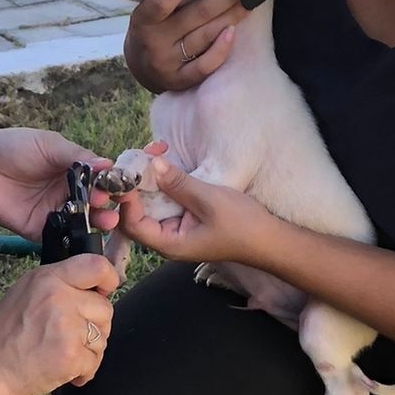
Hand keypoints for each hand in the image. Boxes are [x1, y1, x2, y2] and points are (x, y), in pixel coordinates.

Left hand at [0, 127, 107, 240]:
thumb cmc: (12, 148)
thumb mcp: (49, 145)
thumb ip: (78, 157)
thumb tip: (108, 164)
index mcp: (72, 169)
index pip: (99, 179)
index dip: (111, 183)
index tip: (121, 186)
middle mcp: (66, 192)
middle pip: (95, 202)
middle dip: (106, 204)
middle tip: (109, 203)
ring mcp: (54, 212)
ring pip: (83, 221)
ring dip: (97, 222)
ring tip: (106, 221)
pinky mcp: (40, 230)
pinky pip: (62, 237)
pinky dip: (75, 239)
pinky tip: (86, 236)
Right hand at [0, 253, 119, 394]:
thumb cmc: (3, 336)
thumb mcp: (26, 293)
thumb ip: (59, 285)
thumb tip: (94, 288)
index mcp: (48, 278)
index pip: (96, 266)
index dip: (109, 279)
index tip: (105, 291)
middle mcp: (59, 298)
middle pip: (105, 308)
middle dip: (95, 326)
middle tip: (72, 337)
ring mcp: (66, 326)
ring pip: (103, 336)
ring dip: (89, 350)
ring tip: (63, 354)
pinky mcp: (70, 354)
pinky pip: (94, 361)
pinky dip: (83, 371)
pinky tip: (64, 370)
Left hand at [115, 158, 275, 263]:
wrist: (269, 238)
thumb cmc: (242, 225)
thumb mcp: (209, 200)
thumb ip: (179, 184)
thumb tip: (153, 164)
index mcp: (168, 243)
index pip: (131, 223)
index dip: (126, 199)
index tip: (129, 173)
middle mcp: (166, 238)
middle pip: (135, 211)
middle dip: (135, 184)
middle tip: (140, 155)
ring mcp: (174, 227)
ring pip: (149, 201)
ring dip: (148, 177)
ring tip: (154, 151)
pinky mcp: (183, 216)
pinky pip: (164, 198)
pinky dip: (162, 180)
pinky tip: (164, 160)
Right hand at [124, 0, 246, 93]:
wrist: (141, 67)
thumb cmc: (153, 26)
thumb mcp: (149, 9)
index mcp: (143, 20)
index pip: (161, 1)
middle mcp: (154, 42)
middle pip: (193, 16)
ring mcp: (167, 63)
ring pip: (204, 37)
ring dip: (230, 17)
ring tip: (249, 1)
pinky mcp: (180, 80)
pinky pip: (204, 66)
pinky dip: (219, 49)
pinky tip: (232, 32)